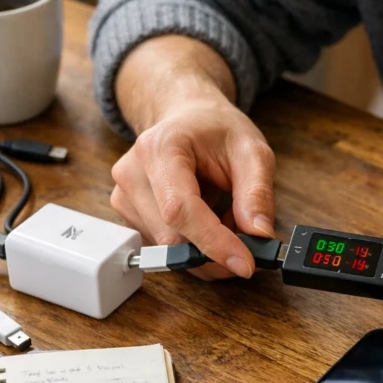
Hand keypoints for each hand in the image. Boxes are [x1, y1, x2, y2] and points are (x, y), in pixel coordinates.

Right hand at [110, 36, 275, 280]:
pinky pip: (163, 246)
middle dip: (215, 247)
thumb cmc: (216, 130)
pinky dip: (192, 244)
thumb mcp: (251, 150)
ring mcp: (124, 196)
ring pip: (168, 248)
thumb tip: (258, 235)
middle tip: (247, 235)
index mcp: (159, 148)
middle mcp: (132, 173)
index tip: (245, 263)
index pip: (179, 210)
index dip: (213, 242)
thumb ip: (257, 192)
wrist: (187, 118)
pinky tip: (205, 218)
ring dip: (205, 246)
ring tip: (223, 213)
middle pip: (172, 237)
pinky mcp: (127, 214)